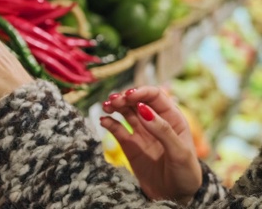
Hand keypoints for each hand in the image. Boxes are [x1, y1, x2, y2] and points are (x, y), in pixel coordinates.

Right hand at [100, 86, 201, 204]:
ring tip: (106, 106)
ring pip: (125, 111)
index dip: (141, 92)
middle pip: (137, 101)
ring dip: (115, 106)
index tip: (128, 95)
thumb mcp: (180, 153)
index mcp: (173, 119)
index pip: (155, 96)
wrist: (175, 197)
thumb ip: (163, 130)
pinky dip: (109, 122)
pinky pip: (116, 129)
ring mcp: (141, 132)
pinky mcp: (129, 144)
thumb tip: (143, 109)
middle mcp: (155, 121)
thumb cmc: (186, 174)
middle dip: (125, 97)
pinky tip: (103, 121)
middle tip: (114, 101)